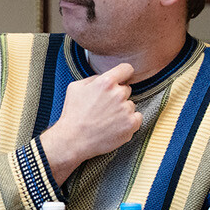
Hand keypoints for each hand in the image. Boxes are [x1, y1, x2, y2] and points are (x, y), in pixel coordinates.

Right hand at [37, 63, 143, 183]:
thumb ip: (94, 78)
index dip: (123, 74)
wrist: (73, 140)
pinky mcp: (131, 125)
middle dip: (118, 96)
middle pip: (127, 89)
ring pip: (130, 105)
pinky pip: (137, 117)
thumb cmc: (72, 114)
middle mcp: (118, 94)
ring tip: (107, 119)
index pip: (127, 69)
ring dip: (122, 110)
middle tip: (104, 107)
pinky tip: (116, 126)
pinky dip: (129, 121)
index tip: (121, 80)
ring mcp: (126, 110)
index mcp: (106, 82)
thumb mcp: (75, 88)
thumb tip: (105, 77)